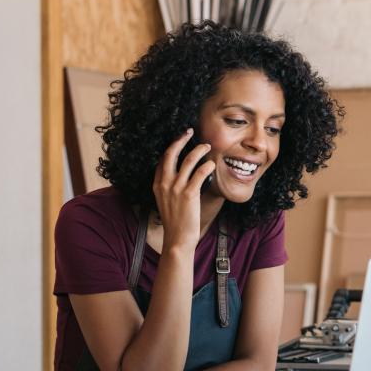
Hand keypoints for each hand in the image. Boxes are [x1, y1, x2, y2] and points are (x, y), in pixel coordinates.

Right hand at [153, 129, 215, 250]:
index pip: (163, 159)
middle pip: (171, 153)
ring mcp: (176, 188)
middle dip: (181, 139)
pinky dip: (207, 166)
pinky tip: (212, 164)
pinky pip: (200, 173)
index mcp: (157, 184)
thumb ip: (170, 187)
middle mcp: (164, 183)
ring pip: (188, 160)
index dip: (172, 146)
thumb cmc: (175, 221)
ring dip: (199, 150)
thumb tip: (181, 174)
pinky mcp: (189, 194)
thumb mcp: (166, 201)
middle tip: (190, 131)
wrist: (177, 238)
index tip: (180, 138)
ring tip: (207, 146)